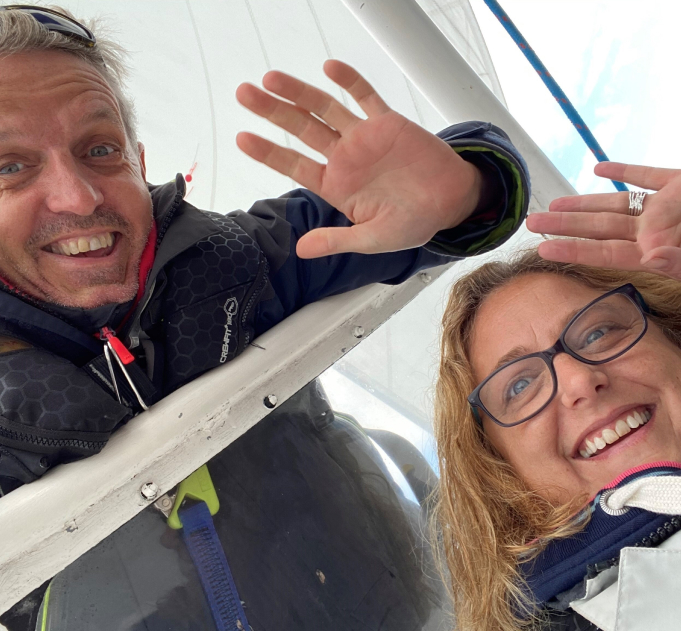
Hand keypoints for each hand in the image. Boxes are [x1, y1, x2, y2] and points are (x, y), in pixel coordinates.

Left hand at [235, 60, 481, 257]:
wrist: (451, 202)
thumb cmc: (413, 223)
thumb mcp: (373, 239)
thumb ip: (337, 240)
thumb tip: (301, 250)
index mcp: (337, 186)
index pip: (295, 165)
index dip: (268, 152)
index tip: (242, 137)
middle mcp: (345, 159)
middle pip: (301, 130)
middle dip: (273, 111)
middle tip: (244, 93)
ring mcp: (364, 138)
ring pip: (325, 109)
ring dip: (299, 93)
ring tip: (271, 78)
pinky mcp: (388, 122)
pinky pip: (365, 96)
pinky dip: (349, 81)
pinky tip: (329, 68)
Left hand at [526, 162, 680, 278]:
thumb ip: (678, 262)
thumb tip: (652, 259)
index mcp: (657, 251)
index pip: (606, 253)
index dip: (574, 250)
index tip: (542, 249)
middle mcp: (656, 231)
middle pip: (601, 228)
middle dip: (565, 225)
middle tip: (532, 222)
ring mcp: (668, 207)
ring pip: (618, 204)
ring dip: (586, 202)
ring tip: (554, 203)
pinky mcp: (680, 183)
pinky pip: (648, 176)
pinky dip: (625, 171)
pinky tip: (598, 168)